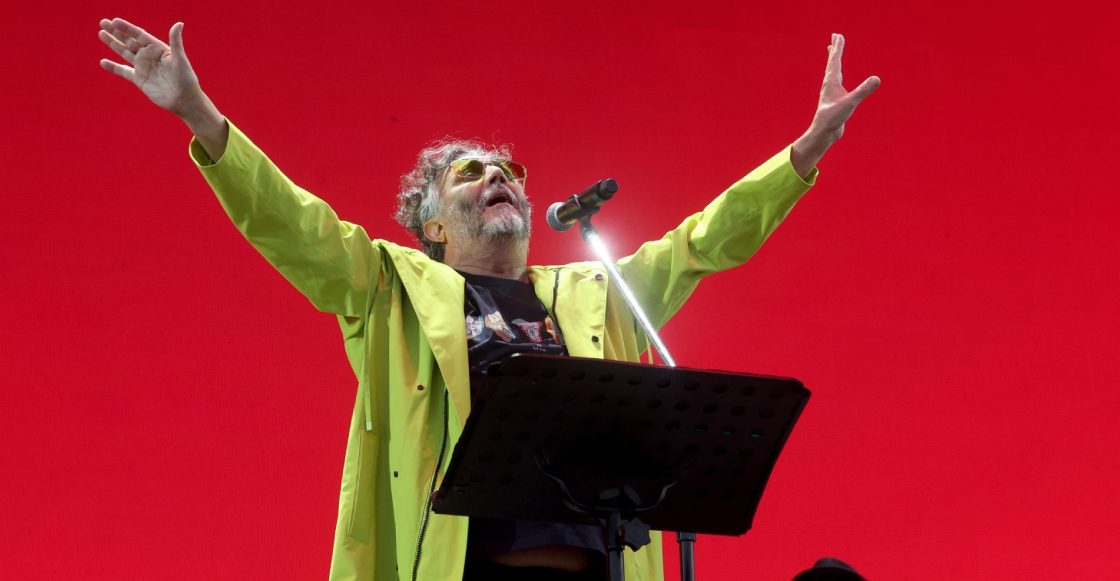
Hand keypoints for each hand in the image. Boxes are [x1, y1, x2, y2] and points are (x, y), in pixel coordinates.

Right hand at [98, 19, 200, 117]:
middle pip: (129, 41)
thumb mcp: (180, 59)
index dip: (127, 28)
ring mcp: (143, 67)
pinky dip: (113, 67)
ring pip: (124, 52)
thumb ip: (176, 41)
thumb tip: (179, 23)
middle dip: (116, 32)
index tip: (114, 21)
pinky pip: (123, 71)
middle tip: (103, 22)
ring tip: (101, 33)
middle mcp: (149, 56)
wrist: (184, 100)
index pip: (139, 35)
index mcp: (158, 49)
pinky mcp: (139, 79)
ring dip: (113, 43)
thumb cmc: (186, 78)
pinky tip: (103, 62)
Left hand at [791, 34, 879, 177]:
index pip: (835, 60)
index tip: (838, 36)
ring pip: (833, 72)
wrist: (824, 133)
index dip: (838, 48)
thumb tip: (876, 79)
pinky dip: (837, 75)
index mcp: (831, 82)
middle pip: (832, 62)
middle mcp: (830, 85)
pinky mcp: (835, 100)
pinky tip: (839, 79)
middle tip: (835, 37)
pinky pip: (836, 82)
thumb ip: (863, 90)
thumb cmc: (833, 118)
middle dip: (835, 49)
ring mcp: (831, 92)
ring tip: (833, 54)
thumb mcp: (850, 103)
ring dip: (834, 61)